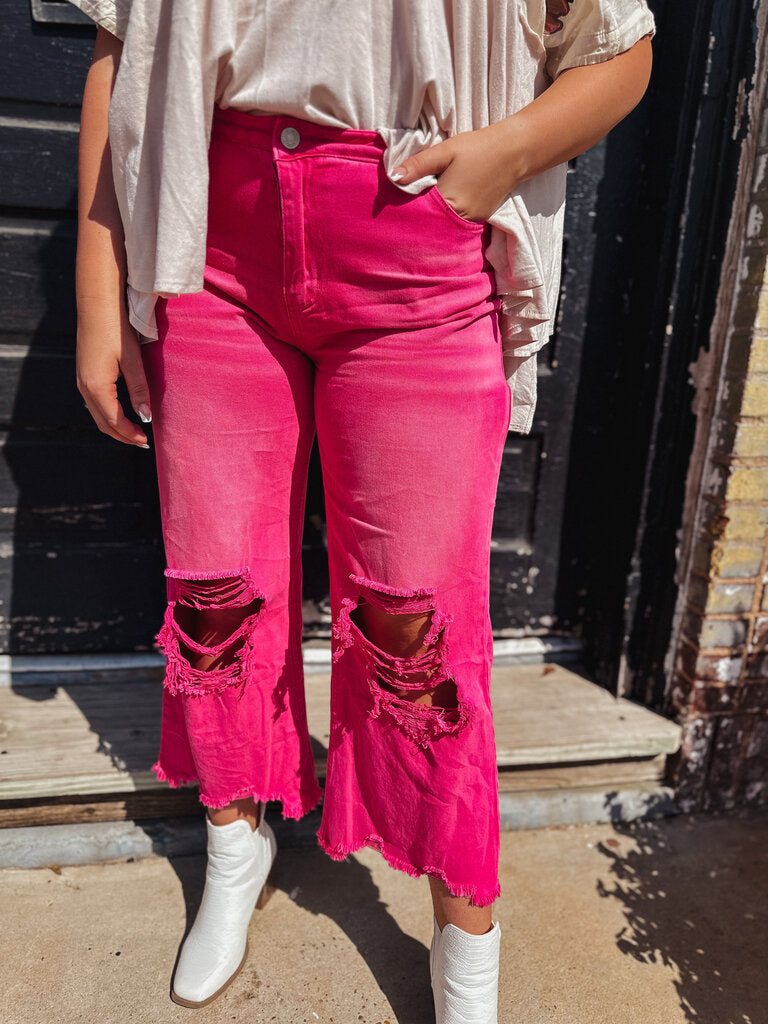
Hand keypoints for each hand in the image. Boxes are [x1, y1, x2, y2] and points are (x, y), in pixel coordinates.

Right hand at [76, 307, 151, 447]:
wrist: (97, 304)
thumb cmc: (116, 329)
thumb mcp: (132, 361)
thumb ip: (139, 390)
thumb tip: (146, 417)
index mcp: (97, 387)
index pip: (114, 422)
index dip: (131, 434)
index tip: (147, 441)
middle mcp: (84, 387)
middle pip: (103, 423)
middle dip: (123, 436)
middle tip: (143, 442)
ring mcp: (82, 381)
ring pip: (98, 415)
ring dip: (115, 426)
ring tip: (135, 431)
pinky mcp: (84, 374)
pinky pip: (95, 403)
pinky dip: (109, 414)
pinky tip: (122, 413)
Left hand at [391, 123, 524, 222]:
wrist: (514, 151)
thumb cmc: (477, 148)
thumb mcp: (444, 151)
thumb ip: (419, 165)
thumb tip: (393, 176)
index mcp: (448, 200)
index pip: (420, 212)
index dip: (407, 209)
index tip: (396, 205)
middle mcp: (461, 216)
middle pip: (432, 222)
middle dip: (420, 216)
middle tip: (406, 208)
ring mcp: (472, 220)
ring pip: (446, 224)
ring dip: (435, 217)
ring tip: (425, 205)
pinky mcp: (480, 219)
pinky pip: (458, 222)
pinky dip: (450, 216)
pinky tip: (445, 204)